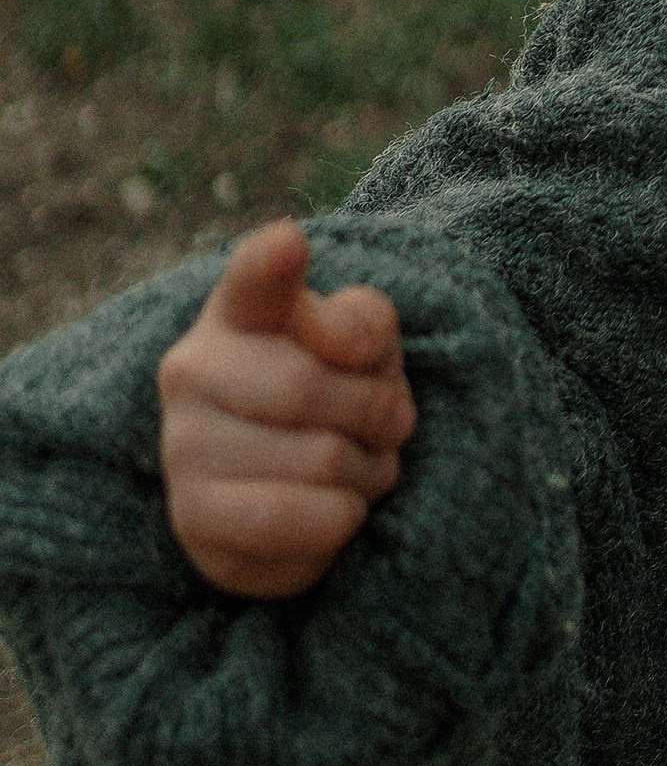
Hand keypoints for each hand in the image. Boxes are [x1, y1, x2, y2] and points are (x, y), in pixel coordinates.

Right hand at [157, 220, 417, 601]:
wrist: (301, 496)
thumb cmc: (340, 400)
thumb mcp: (370, 350)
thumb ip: (365, 323)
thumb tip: (336, 337)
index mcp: (240, 309)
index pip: (255, 277)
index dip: (274, 261)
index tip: (291, 244)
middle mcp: (192, 368)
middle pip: (309, 386)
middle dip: (376, 414)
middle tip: (385, 428)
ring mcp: (182, 445)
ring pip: (317, 460)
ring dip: (368, 473)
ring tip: (358, 469)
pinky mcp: (192, 518)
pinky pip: (290, 521)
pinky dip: (339, 520)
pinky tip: (333, 510)